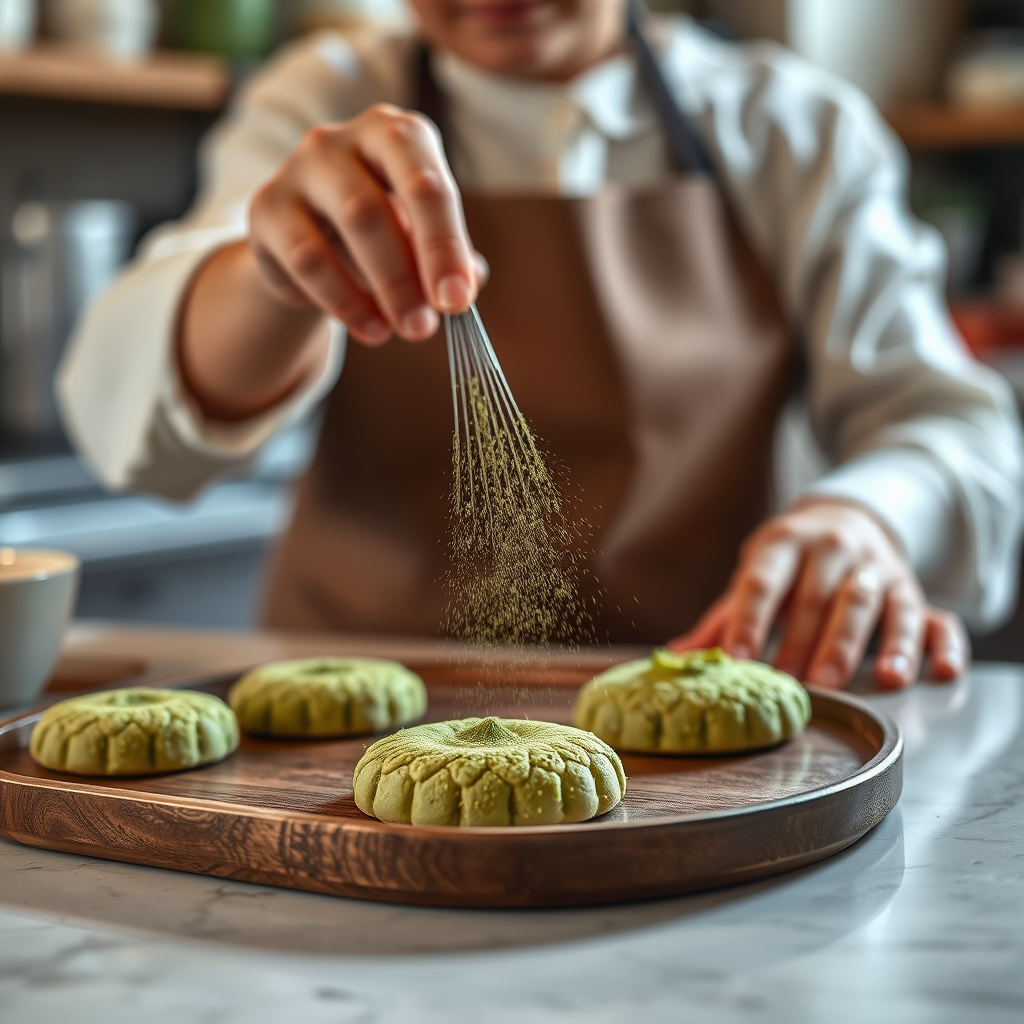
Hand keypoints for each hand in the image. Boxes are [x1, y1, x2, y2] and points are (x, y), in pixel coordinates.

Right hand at [248, 103, 485, 345]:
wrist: (314, 242)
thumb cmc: (385, 233)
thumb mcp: (423, 241)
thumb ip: (451, 258)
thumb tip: (467, 282)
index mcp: (396, 136)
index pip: (425, 184)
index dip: (444, 246)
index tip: (456, 300)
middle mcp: (342, 141)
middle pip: (375, 207)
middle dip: (407, 275)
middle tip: (424, 327)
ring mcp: (299, 169)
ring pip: (340, 229)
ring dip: (379, 290)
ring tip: (400, 329)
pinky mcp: (267, 208)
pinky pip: (306, 259)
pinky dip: (343, 302)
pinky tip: (370, 328)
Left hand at [668, 498, 968, 689]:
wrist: (847, 518)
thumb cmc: (790, 561)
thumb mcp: (755, 576)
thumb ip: (722, 618)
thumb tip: (675, 656)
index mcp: (784, 544)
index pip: (763, 581)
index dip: (748, 619)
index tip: (737, 657)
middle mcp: (834, 549)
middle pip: (819, 597)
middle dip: (806, 642)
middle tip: (795, 683)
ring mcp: (878, 569)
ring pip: (873, 603)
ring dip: (863, 644)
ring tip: (856, 682)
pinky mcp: (913, 590)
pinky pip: (933, 617)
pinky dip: (938, 645)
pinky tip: (937, 672)